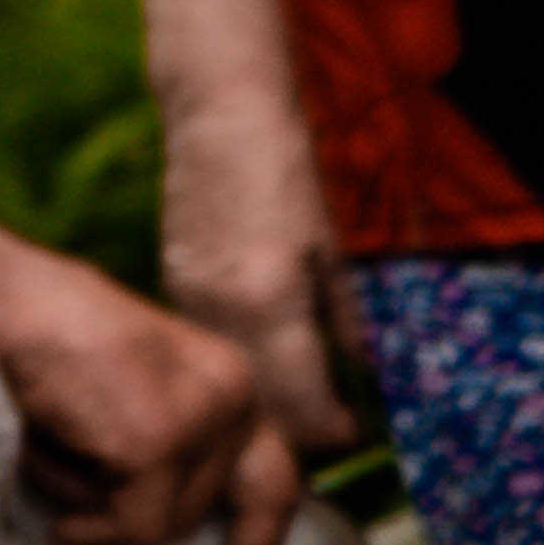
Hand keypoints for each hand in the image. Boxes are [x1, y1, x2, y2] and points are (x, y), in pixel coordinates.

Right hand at [0, 223, 303, 544]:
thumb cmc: (28, 344)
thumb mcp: (116, 391)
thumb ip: (152, 438)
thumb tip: (150, 521)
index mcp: (220, 373)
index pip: (273, 461)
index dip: (264, 525)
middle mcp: (231, 390)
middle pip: (260, 496)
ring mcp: (201, 416)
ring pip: (175, 520)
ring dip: (112, 520)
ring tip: (59, 486)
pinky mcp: (160, 442)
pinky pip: (137, 527)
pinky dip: (95, 535)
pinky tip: (62, 524)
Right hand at [157, 109, 363, 458]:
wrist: (220, 115)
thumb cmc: (291, 169)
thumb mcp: (338, 248)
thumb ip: (352, 319)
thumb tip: (371, 375)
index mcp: (268, 301)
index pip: (300, 402)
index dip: (332, 429)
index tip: (356, 430)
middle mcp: (219, 310)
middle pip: (257, 404)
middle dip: (297, 427)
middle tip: (334, 425)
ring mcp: (186, 299)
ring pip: (229, 378)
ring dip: (265, 399)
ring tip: (305, 394)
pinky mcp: (173, 284)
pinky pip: (210, 345)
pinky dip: (241, 362)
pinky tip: (268, 352)